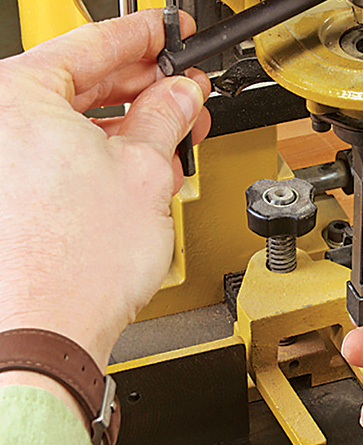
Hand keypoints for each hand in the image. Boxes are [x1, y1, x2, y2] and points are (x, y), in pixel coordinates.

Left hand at [0, 9, 210, 369]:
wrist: (48, 332)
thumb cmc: (76, 264)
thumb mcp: (145, 168)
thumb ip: (166, 116)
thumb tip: (181, 93)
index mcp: (14, 98)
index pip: (92, 44)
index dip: (145, 37)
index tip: (168, 32)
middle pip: (83, 85)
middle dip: (144, 89)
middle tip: (183, 92)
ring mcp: (2, 163)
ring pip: (75, 125)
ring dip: (130, 129)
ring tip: (173, 138)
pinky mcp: (10, 195)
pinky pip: (61, 157)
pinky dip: (104, 157)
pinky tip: (141, 168)